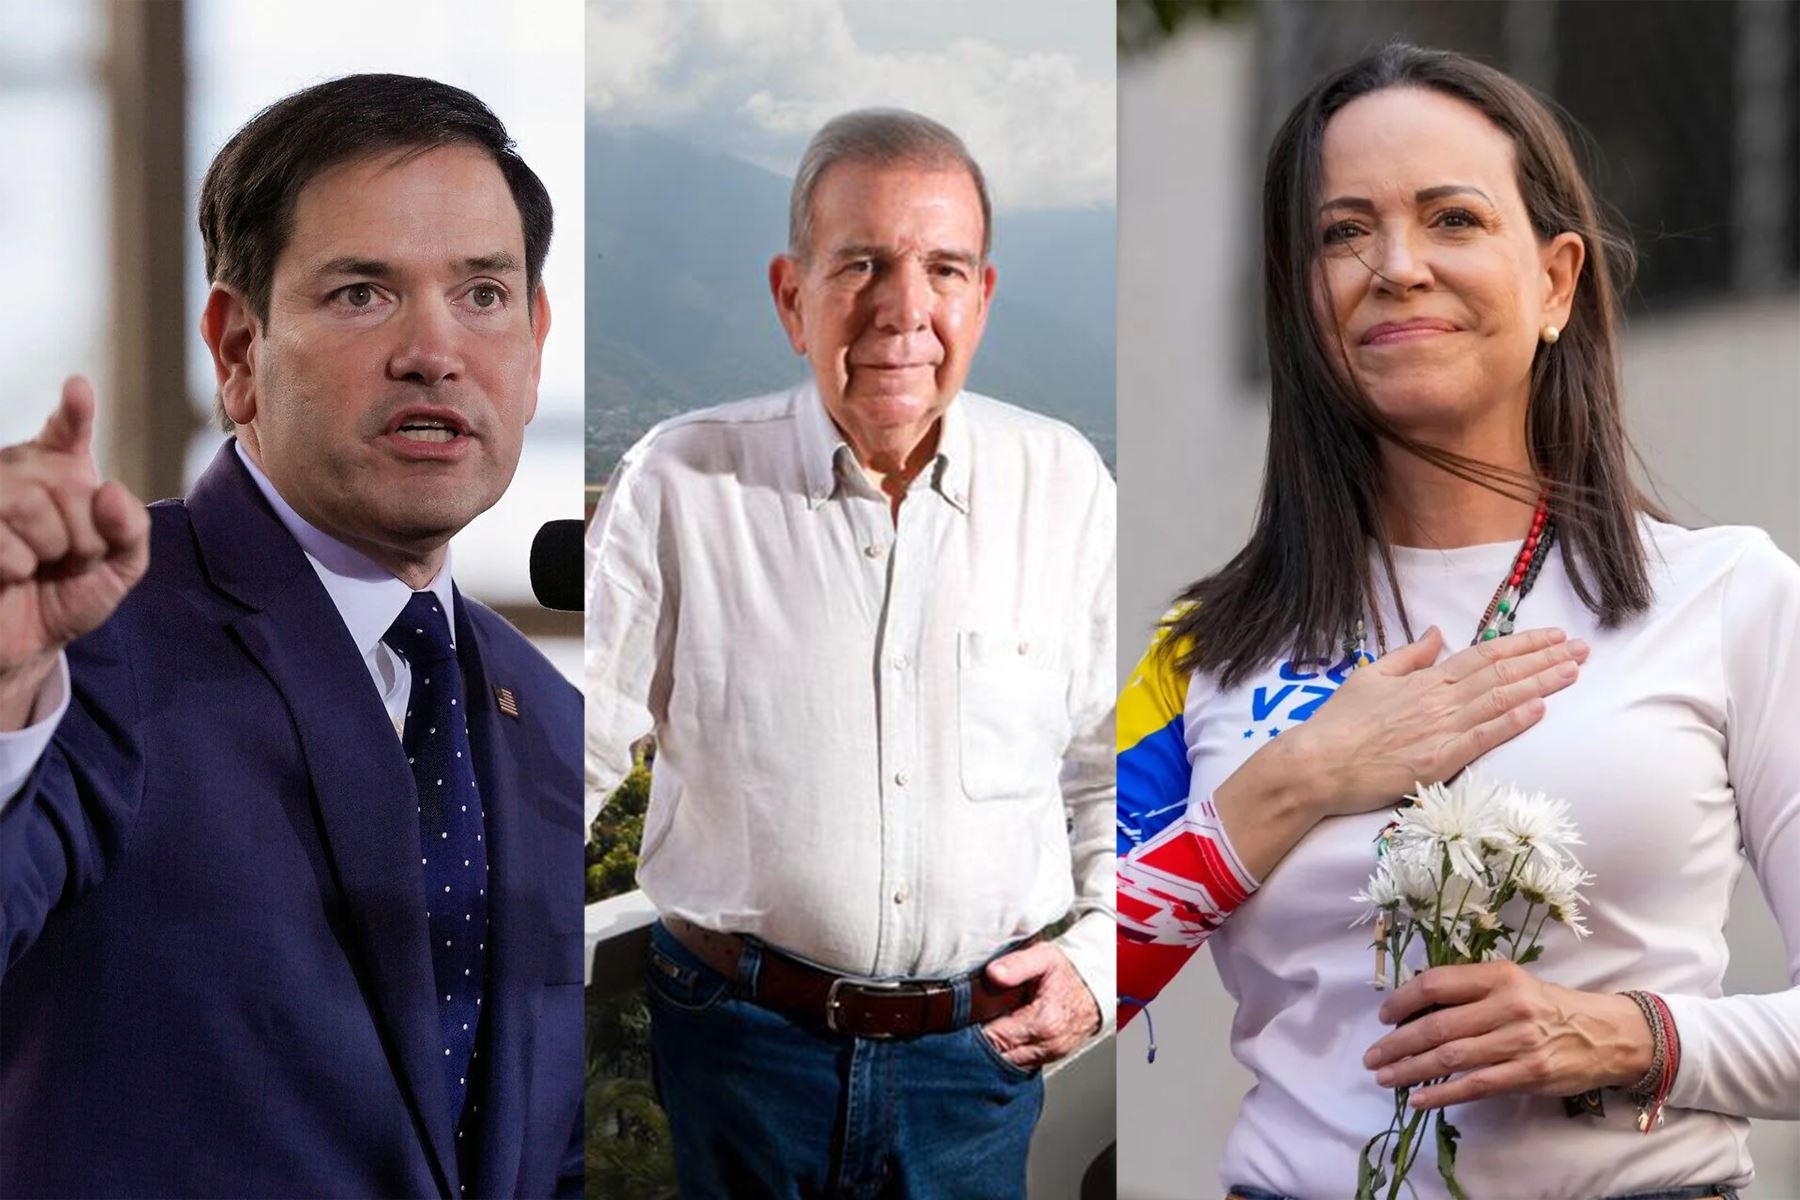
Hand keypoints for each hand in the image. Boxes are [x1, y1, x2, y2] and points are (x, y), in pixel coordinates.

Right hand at [0, 377, 149, 728]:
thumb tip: (112, 491)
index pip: (67, 433)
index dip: (74, 412)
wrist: (28, 644)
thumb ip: (131, 530)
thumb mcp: (120, 567)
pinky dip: (18, 566)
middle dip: (85, 534)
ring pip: (31, 505)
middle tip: (69, 560)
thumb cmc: (68, 596)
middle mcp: (19, 476)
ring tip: (40, 567)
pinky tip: (11, 576)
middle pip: (69, 482)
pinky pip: (4, 539)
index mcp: (60, 475)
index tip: (78, 389)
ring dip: (51, 550)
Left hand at [978, 942, 1100, 1070]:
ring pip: (1009, 1063)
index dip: (973, 1030)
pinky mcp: (1051, 1057)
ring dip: (996, 1049)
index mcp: (1043, 1022)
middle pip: (999, 1055)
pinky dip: (1010, 1051)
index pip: (994, 1039)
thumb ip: (1017, 964)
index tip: (963, 1018)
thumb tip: (993, 974)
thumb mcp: (1044, 957)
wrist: (1095, 987)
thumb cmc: (1068, 972)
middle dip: (981, 1042)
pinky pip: (1022, 1062)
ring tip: (987, 1027)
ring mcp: (1050, 1054)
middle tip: (970, 1023)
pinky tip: (1005, 1034)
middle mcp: (1047, 1044)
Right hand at [1286, 624, 1588, 818]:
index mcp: (1425, 678)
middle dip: (1545, 660)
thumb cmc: (1339, 722)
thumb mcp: (1370, 675)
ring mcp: (1441, 729)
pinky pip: (1483, 737)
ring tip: (1573, 672)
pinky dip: (1513, 721)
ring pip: (1500, 700)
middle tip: (1582, 650)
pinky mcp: (1439, 760)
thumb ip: (1410, 656)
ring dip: (1540, 685)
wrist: (1317, 763)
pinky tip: (1540, 709)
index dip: (1523, 644)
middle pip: (1501, 673)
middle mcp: (1439, 698)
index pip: (1484, 654)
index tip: (1554, 637)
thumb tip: (1438, 633)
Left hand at [1362, 961, 1653, 1109]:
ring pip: (1451, 1058)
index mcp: (1499, 976)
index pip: (1436, 984)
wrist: (1606, 1034)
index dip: (1402, 1000)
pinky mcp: (1530, 1073)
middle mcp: (1508, 1005)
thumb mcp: (1512, 984)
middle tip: (1372, 1056)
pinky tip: (1418, 1099)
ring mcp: (1519, 1041)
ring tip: (1385, 1077)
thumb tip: (1415, 1011)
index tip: (1383, 1017)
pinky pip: (1475, 1086)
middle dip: (1397, 1043)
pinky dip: (1442, 1094)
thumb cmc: (1548, 1007)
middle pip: (1437, 1026)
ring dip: (1410, 1070)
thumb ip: (1470, 993)